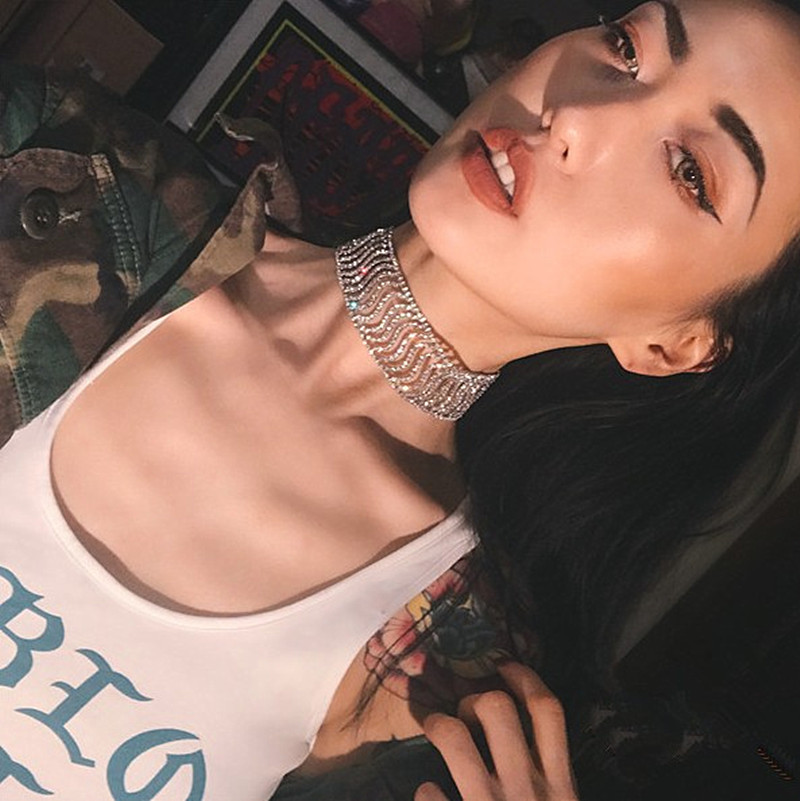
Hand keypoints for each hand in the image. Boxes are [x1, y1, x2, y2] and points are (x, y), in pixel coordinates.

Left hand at [415, 662, 577, 800]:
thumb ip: (551, 775)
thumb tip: (522, 732)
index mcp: (561, 786)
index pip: (548, 710)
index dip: (524, 677)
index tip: (504, 665)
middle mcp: (529, 791)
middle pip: (497, 708)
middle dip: (474, 700)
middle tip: (465, 712)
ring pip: (455, 739)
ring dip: (440, 727)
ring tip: (435, 730)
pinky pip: (431, 793)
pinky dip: (426, 790)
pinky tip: (430, 791)